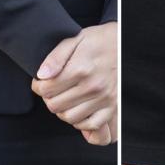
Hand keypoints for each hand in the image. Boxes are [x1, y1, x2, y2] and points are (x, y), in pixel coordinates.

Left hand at [31, 21, 116, 142]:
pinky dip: (82, 122)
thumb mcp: (76, 39)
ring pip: (69, 117)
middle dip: (49, 98)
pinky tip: (79, 109)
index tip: (41, 82)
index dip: (38, 86)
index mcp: (81, 69)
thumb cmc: (101, 40)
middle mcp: (93, 86)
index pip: (46, 89)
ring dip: (63, 110)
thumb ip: (56, 56)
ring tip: (66, 98)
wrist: (126, 43)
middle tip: (54, 89)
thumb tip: (42, 75)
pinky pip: (91, 124)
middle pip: (55, 106)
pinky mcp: (113, 105)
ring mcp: (104, 98)